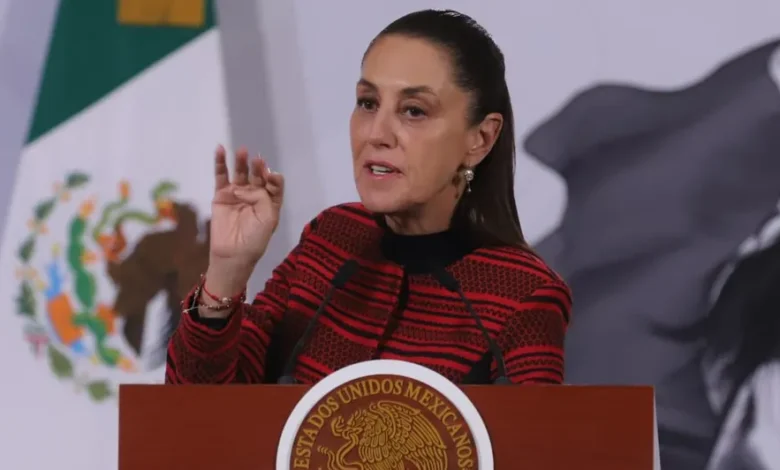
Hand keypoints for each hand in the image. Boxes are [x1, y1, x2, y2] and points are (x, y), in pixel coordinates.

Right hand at [209, 145, 284, 270]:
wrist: (233, 254)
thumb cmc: (256, 238)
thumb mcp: (268, 217)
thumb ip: (263, 197)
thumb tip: (250, 184)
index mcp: (270, 200)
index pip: (273, 183)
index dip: (273, 178)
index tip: (271, 176)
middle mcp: (255, 194)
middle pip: (257, 175)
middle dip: (258, 168)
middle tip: (257, 161)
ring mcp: (237, 193)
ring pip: (240, 173)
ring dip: (241, 161)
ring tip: (242, 151)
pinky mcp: (221, 195)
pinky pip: (221, 176)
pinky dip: (220, 163)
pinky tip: (220, 150)